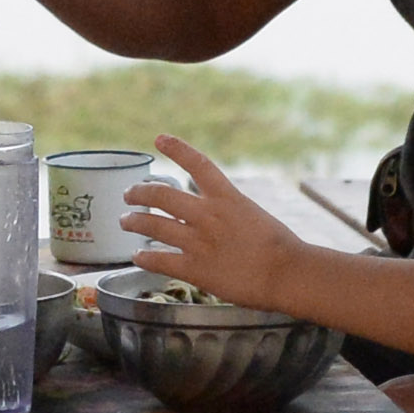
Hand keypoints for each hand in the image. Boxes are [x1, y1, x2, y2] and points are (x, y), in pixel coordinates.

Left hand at [124, 138, 313, 309]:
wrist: (288, 273)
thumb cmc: (280, 247)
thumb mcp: (253, 215)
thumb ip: (230, 211)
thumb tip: (215, 213)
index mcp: (227, 197)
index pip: (198, 164)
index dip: (177, 148)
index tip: (160, 139)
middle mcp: (208, 215)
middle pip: (161, 196)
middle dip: (139, 192)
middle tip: (128, 194)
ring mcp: (199, 241)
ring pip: (152, 225)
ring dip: (134, 221)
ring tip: (125, 221)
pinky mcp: (195, 268)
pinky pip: (159, 260)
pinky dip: (143, 257)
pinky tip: (137, 256)